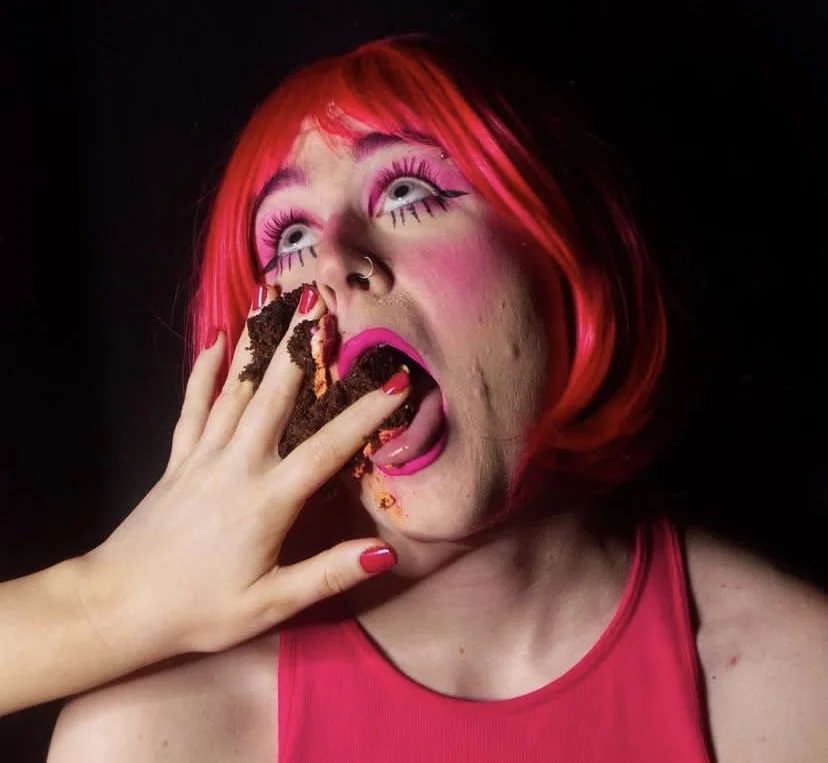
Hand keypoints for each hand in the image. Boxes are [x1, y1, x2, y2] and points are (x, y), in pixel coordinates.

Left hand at [78, 285, 407, 660]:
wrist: (118, 607)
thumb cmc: (200, 610)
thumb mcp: (271, 604)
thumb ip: (328, 573)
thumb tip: (385, 550)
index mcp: (267, 500)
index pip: (328, 447)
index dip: (366, 413)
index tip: (398, 379)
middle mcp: (237, 465)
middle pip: (276, 395)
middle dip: (302, 346)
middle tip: (323, 301)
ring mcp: (203, 456)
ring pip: (236, 389)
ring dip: (259, 343)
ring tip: (276, 300)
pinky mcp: (177, 458)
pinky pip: (193, 406)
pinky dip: (204, 371)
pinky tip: (215, 339)